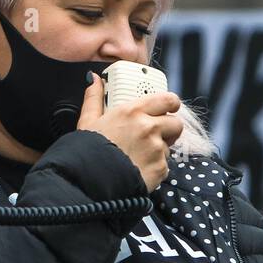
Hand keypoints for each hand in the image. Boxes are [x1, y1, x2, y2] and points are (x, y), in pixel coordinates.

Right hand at [77, 70, 182, 192]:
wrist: (87, 182)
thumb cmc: (87, 152)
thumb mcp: (87, 121)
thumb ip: (94, 98)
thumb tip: (94, 80)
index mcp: (132, 112)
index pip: (168, 100)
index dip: (170, 104)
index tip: (167, 108)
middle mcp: (148, 127)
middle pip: (175, 124)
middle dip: (168, 129)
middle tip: (154, 135)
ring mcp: (156, 149)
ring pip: (168, 147)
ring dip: (158, 150)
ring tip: (137, 156)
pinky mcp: (160, 169)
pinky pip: (163, 166)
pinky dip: (153, 168)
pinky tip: (136, 169)